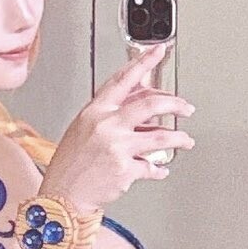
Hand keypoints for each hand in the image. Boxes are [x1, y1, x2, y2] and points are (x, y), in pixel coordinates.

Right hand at [39, 42, 195, 212]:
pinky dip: (159, 169)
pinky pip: (152, 167)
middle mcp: (107, 126)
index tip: (159, 52)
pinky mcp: (125, 170)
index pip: (124, 80)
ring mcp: (118, 148)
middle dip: (175, 104)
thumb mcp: (83, 129)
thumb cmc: (70, 165)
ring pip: (161, 137)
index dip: (144, 63)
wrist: (62, 196)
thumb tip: (139, 107)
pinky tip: (160, 169)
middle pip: (151, 105)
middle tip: (185, 108)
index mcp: (95, 111)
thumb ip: (110, 115)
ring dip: (179, 138)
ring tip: (185, 141)